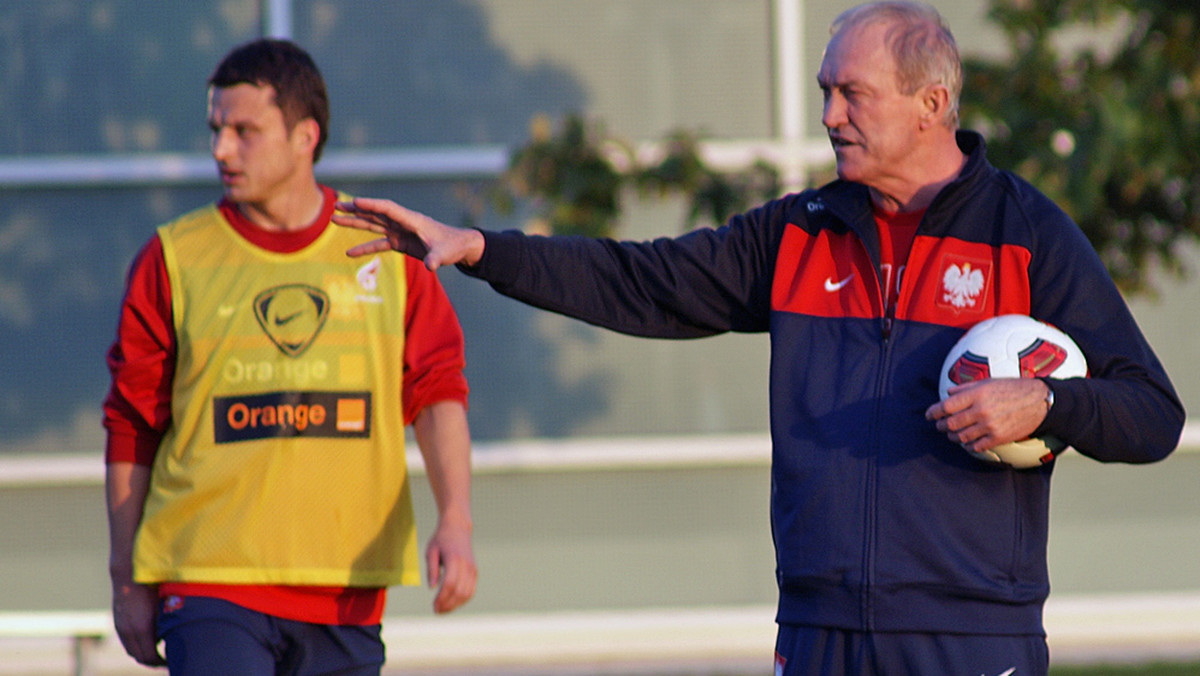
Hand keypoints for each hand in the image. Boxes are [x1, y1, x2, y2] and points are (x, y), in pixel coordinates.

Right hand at [111, 577, 164, 666]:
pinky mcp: (118, 622)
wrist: (130, 573)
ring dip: (143, 654)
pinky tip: (148, 639)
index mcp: (142, 628)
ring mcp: (121, 627)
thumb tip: (174, 637)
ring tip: (158, 652)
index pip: (149, 656)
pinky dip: (137, 645)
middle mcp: (128, 631)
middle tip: (166, 661)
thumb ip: (167, 624)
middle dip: (153, 661)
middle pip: (139, 656)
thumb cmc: (154, 586)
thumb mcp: (165, 605)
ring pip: (131, 650)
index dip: (160, 663)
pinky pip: (127, 641)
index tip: (170, 662)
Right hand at [332, 197, 484, 269]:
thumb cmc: (452, 247)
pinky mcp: (399, 241)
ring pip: (373, 224)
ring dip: (355, 222)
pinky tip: (349, 253)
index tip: (355, 202)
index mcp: (412, 220)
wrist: (457, 247)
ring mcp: (399, 231)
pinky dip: (364, 247)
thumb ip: (436, 259)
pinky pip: (378, 243)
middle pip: (375, 213)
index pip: (388, 209)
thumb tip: (431, 267)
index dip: (372, 205)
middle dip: (356, 210)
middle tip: (336, 207)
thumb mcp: (444, 253)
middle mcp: (402, 223)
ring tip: (335, 218)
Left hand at [425, 518, 476, 613]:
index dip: (442, 598)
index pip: (449, 584)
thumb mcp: (431, 551)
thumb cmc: (441, 539)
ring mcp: (472, 569)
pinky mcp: (474, 572)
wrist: (457, 528)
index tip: (433, 606)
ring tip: (443, 610)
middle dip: (448, 604)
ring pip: (467, 593)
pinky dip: (462, 600)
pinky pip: (471, 590)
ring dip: (455, 605)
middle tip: (436, 611)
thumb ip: (431, 569)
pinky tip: (451, 603)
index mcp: (454, 559)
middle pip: (459, 591)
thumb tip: (431, 588)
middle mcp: (466, 565)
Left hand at [925, 378, 1049, 452]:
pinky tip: (967, 443)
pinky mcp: (998, 437)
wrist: (1040, 401)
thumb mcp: (989, 382)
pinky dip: (968, 446)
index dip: (933, 412)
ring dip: (953, 437)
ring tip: (952, 434)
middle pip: (950, 423)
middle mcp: (981, 410)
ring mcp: (989, 426)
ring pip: (961, 437)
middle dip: (941, 426)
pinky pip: (976, 447)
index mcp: (976, 394)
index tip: (929, 415)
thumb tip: (948, 393)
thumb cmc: (1014, 388)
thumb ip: (966, 388)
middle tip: (939, 426)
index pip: (946, 406)